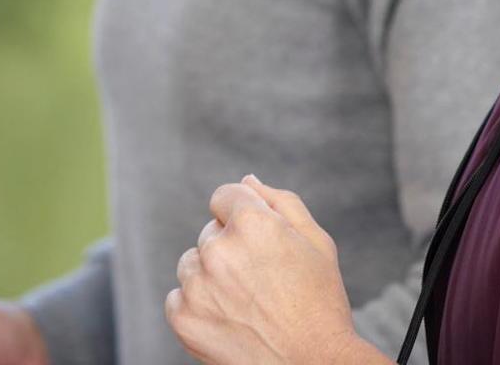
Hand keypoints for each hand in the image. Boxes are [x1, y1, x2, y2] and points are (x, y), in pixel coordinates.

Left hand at [165, 174, 368, 364]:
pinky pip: (178, 297)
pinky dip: (197, 306)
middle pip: (210, 232)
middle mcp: (219, 250)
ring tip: (246, 303)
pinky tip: (229, 319)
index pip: (225, 196)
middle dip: (231, 247)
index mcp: (253, 223)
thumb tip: (247, 180)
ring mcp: (197, 286)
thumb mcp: (316, 242)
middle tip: (262, 281)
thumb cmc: (320, 303)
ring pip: (193, 263)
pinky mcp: (183, 318)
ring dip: (211, 275)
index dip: (244, 216)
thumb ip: (281, 202)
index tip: (259, 242)